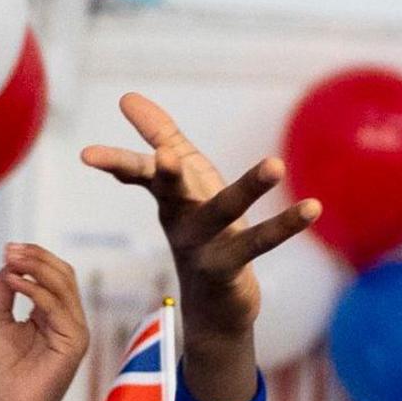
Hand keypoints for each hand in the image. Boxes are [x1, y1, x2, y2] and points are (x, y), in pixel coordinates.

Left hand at [0, 243, 88, 400]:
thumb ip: (5, 290)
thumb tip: (11, 262)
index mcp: (51, 315)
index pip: (53, 276)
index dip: (34, 258)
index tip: (8, 248)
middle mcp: (67, 321)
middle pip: (63, 274)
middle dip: (37, 257)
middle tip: (10, 249)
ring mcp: (75, 331)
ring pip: (64, 285)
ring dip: (36, 267)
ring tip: (11, 260)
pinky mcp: (75, 342)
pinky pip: (58, 306)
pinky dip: (35, 290)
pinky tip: (15, 283)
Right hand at [79, 93, 315, 400]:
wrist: (214, 304)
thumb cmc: (200, 228)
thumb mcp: (183, 181)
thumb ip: (160, 136)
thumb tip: (127, 97)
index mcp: (169, 198)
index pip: (138, 174)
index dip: (116, 163)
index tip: (87, 155)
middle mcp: (182, 220)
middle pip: (171, 190)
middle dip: (167, 173)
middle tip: (167, 155)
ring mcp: (205, 247)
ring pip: (225, 212)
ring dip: (250, 188)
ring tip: (276, 164)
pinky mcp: (231, 268)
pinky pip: (260, 243)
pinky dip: (286, 225)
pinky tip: (314, 207)